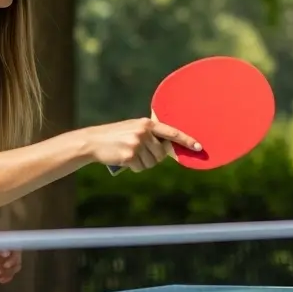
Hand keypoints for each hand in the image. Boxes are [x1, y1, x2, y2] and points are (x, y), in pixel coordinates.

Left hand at [0, 248, 20, 283]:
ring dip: (7, 275)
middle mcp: (8, 250)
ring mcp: (3, 258)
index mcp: (8, 242)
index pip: (17, 252)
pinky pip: (4, 272)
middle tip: (0, 274)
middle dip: (10, 270)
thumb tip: (7, 254)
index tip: (5, 265)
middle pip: (16, 262)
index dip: (14, 259)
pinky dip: (2, 276)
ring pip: (11, 269)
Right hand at [83, 117, 201, 171]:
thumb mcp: (134, 129)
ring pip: (151, 163)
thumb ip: (151, 135)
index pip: (171, 132)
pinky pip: (140, 168)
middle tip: (137, 152)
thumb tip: (169, 149)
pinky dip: (134, 167)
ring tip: (129, 155)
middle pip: (160, 154)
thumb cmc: (116, 136)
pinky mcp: (130, 155)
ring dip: (142, 163)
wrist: (93, 141)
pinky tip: (124, 159)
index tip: (198, 147)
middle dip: (152, 157)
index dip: (186, 140)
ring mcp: (137, 143)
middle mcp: (144, 132)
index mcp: (147, 123)